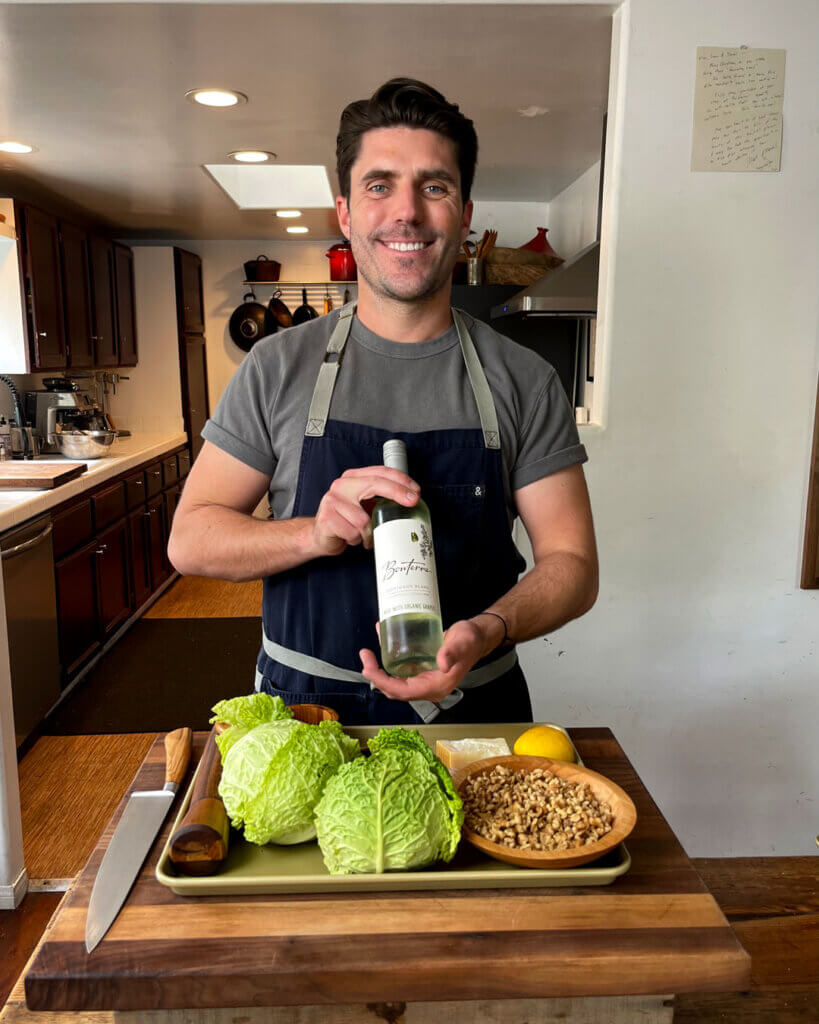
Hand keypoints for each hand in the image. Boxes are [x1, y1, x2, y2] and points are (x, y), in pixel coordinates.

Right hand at [311, 466, 419, 556]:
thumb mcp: (365, 505)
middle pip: (374, 484)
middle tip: (412, 502)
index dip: (400, 479)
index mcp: (352, 478)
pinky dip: (357, 540)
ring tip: (363, 535)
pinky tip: (351, 538)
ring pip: (364, 519)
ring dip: (368, 533)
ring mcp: (332, 501)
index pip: (379, 472)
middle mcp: (341, 485)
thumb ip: (381, 499)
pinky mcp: (327, 518)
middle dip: (397, 492)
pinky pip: (353, 532)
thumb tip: (410, 502)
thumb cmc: (346, 521)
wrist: (320, 535)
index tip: (415, 491)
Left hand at [360, 616, 504, 703]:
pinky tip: (383, 643)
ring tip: (368, 653)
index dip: (384, 682)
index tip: (370, 669)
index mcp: (436, 687)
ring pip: (395, 680)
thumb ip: (452, 653)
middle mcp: (428, 687)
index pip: (404, 692)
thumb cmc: (471, 641)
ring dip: (380, 669)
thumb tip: (441, 663)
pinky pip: (400, 670)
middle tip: (365, 657)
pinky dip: (388, 660)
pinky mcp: (421, 670)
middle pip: (395, 689)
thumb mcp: (462, 643)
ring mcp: (423, 679)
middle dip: (377, 676)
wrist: (477, 637)